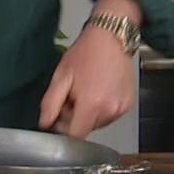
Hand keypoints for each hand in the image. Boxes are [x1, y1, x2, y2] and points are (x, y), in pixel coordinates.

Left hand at [39, 7, 139, 138]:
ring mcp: (121, 108)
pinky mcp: (128, 103)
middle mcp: (110, 110)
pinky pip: (110, 114)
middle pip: (87, 128)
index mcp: (92, 105)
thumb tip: (45, 123)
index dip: (64, 127)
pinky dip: (102, 107)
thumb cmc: (85, 53)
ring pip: (99, 122)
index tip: (60, 113)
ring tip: (87, 89)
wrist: (110, 38)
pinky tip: (99, 89)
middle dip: (76, 116)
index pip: (76, 135)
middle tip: (72, 94)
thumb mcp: (61, 76)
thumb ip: (51, 103)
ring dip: (89, 112)